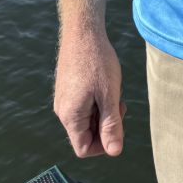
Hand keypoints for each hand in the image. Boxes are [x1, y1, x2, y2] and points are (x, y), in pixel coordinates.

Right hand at [54, 30, 126, 157]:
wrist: (83, 30)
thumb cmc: (97, 60)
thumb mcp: (109, 94)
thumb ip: (111, 125)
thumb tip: (114, 152)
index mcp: (70, 116)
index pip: (84, 148)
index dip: (103, 144)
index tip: (117, 124)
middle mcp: (63, 110)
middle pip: (86, 133)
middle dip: (105, 124)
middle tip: (119, 104)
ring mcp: (64, 98)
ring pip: (86, 118)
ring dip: (103, 111)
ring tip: (113, 91)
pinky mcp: (67, 88)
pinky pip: (83, 105)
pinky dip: (97, 100)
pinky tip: (104, 83)